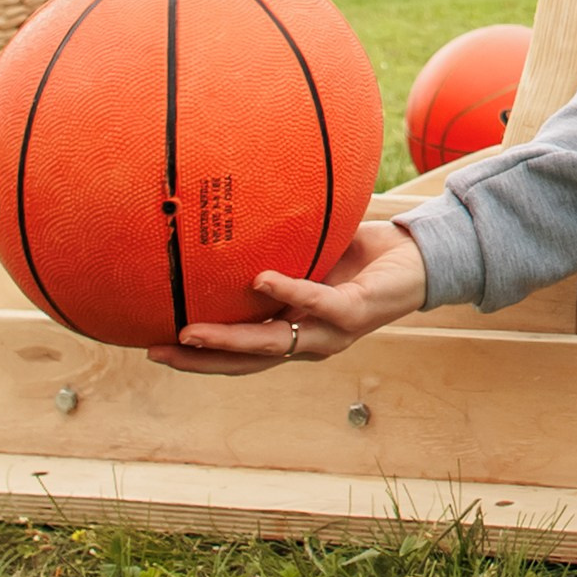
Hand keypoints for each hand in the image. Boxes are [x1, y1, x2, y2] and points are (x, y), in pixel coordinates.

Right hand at [147, 218, 428, 374]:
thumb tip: (229, 216)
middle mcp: (310, 340)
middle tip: (157, 351)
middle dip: (201, 359)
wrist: (421, 256)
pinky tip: (261, 280)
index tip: (155, 348)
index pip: (241, 352)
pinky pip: (317, 302)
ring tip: (190, 332)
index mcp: (295, 330)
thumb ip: (275, 247)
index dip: (200, 356)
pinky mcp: (355, 311)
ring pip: (274, 344)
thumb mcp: (310, 252)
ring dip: (231, 339)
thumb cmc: (363, 254)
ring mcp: (332, 330)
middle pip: (248, 360)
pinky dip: (289, 292)